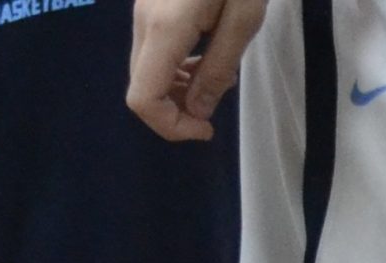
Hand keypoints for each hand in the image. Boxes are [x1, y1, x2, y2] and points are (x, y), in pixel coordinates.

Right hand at [129, 0, 269, 138]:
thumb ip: (218, 69)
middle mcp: (143, 21)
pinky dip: (173, 68)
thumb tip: (197, 113)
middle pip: (142, 87)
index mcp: (164, 28)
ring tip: (217, 77)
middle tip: (216, 100)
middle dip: (176, 110)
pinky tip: (203, 58)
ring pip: (146, 70)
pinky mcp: (151, 2)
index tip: (206, 127)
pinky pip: (153, 49)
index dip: (171, 126)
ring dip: (176, 89)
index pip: (144, 98)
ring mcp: (143, 9)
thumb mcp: (244, 18)